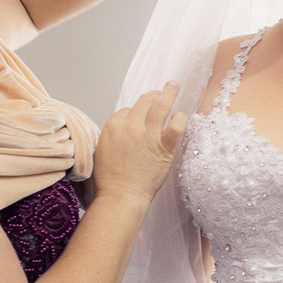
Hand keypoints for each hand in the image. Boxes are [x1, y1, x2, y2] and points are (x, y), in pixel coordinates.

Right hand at [92, 81, 186, 203]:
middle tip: (160, 93)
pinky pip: (176, 126)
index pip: (128, 109)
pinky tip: (181, 116)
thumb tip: (122, 129)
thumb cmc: (109, 180)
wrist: (120, 196)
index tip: (140, 115)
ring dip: (168, 93)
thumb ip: (113, 136)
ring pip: (160, 106)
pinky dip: (180, 119)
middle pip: (144, 102)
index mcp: (112, 126)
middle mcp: (130, 127)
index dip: (136, 112)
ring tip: (173, 86)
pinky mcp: (164, 147)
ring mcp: (147, 136)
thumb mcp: (102, 151)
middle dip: (152, 96)